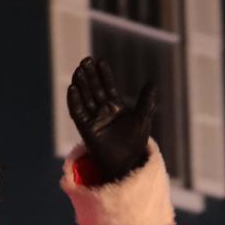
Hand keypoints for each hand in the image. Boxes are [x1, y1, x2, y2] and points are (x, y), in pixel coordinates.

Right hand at [66, 56, 156, 182]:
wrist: (127, 163)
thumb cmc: (136, 143)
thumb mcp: (142, 119)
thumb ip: (146, 102)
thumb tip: (152, 82)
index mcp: (116, 106)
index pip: (108, 86)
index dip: (104, 74)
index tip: (100, 61)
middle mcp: (103, 110)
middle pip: (94, 89)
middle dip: (90, 75)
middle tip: (85, 60)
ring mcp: (93, 119)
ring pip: (85, 98)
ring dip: (81, 84)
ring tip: (78, 70)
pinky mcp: (86, 129)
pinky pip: (78, 112)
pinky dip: (74, 101)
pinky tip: (72, 89)